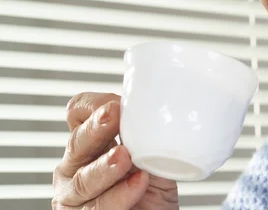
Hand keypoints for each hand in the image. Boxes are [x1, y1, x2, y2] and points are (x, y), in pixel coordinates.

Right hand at [52, 92, 178, 209]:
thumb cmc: (152, 190)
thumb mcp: (152, 155)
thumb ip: (146, 134)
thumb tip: (157, 106)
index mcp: (89, 144)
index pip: (78, 114)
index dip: (94, 105)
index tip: (117, 104)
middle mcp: (75, 166)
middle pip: (77, 142)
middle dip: (96, 128)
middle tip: (114, 115)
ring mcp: (74, 196)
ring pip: (82, 179)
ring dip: (104, 167)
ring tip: (126, 158)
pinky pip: (94, 208)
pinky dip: (118, 197)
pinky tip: (137, 185)